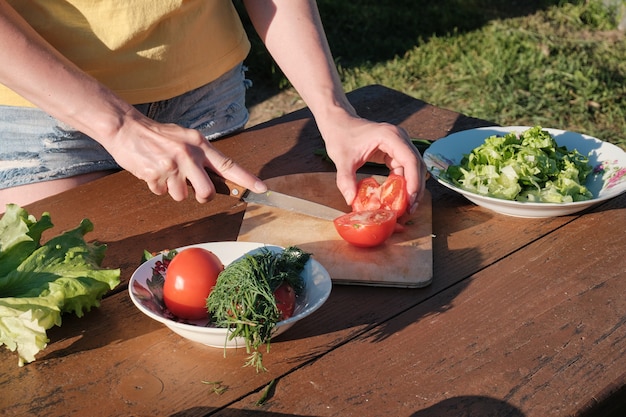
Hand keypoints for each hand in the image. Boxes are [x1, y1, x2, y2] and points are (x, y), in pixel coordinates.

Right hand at [106, 109, 266, 202]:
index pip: (228, 165)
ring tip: (164, 171)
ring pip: (181, 196)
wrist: (126, 127)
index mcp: (199, 144)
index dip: (246, 179)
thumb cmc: (158, 136)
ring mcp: (172, 165)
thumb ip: (200, 156)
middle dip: (201, 196)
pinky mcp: (155, 174)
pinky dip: (157, 186)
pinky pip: (162, 193)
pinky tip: (152, 170)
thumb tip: (213, 180)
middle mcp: (189, 155)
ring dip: (173, 189)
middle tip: (191, 187)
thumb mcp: (185, 139)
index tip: (262, 188)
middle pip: (207, 192)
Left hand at [319, 113, 426, 213]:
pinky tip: (398, 198)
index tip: (410, 200)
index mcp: (390, 136)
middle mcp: (400, 138)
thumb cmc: (341, 136)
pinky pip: (405, 169)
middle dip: (416, 188)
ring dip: (412, 187)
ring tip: (407, 207)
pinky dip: (404, 183)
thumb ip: (346, 179)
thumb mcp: (342, 159)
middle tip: (410, 209)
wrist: (339, 123)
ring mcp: (399, 144)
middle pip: (417, 165)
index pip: (410, 160)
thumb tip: (350, 200)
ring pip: (414, 168)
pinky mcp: (395, 151)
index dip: (414, 181)